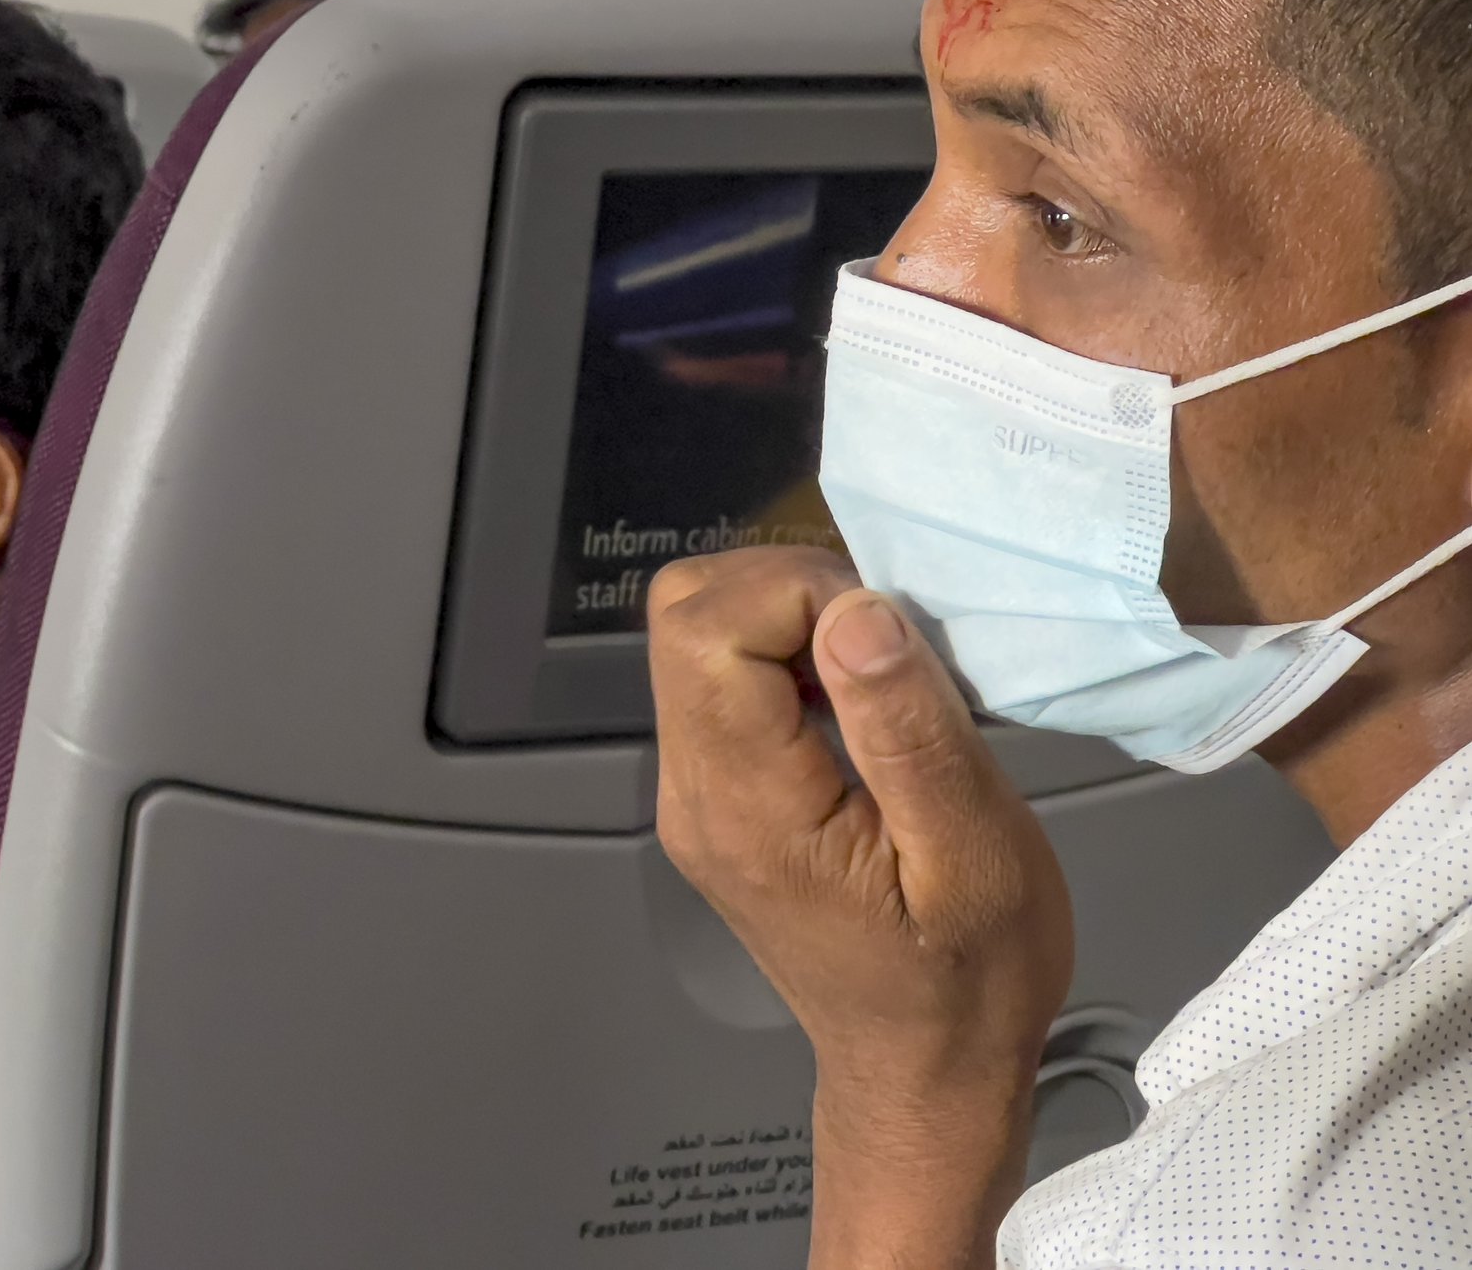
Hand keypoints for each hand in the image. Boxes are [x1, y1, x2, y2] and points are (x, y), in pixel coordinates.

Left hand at [647, 547, 1073, 1269]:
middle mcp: (693, 792)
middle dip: (787, 588)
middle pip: (683, 616)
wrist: (924, 1070)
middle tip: (888, 641)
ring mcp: (694, 792)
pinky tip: (856, 699)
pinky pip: (720, 678)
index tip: (889, 636)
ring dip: (788, 617)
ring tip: (882, 673)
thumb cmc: (968, 981)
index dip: (800, 592)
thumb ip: (908, 730)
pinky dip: (784, 653)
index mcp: (747, 807)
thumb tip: (855, 612)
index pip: (709, 628)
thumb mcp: (976, 858)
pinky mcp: (715, 792)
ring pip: (695, 635)